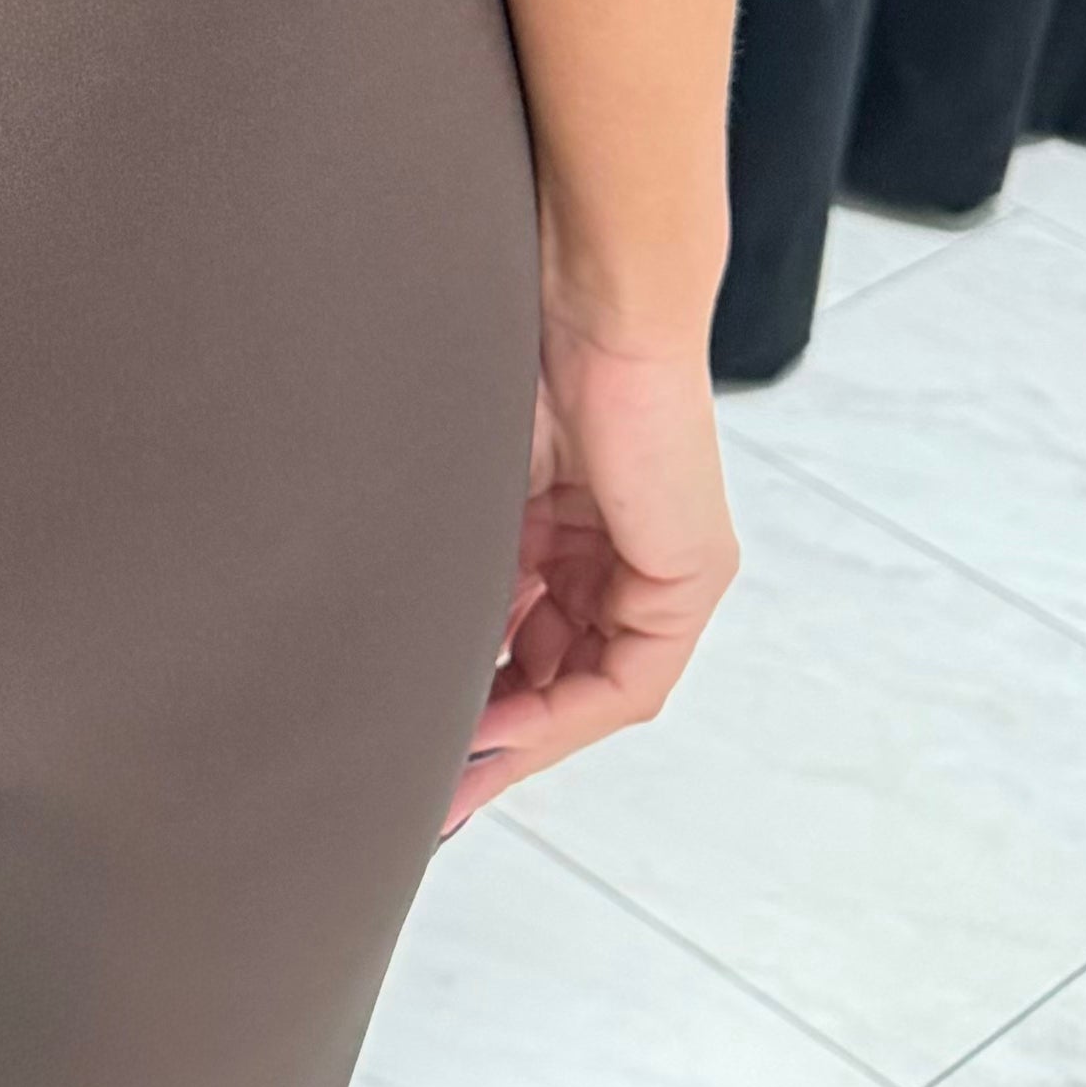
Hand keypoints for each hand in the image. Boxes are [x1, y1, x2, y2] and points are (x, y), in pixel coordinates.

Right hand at [448, 316, 736, 827]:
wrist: (587, 296)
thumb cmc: (514, 353)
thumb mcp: (475, 488)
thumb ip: (460, 566)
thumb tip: (398, 642)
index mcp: (567, 524)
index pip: (526, 637)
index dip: (475, 698)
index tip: (419, 748)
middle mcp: (620, 553)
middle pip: (556, 673)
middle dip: (494, 736)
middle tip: (430, 790)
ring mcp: (662, 568)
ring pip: (586, 684)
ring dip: (522, 735)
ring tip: (453, 776)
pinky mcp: (688, 574)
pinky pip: (625, 676)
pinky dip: (562, 711)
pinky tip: (500, 730)